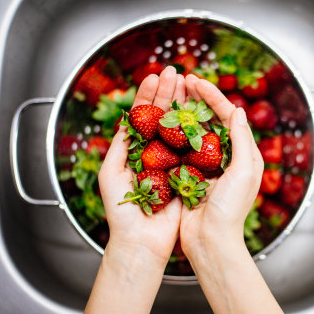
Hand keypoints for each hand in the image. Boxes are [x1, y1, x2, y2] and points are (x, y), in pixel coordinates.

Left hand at [98, 66, 182, 270]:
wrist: (142, 241)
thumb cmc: (122, 211)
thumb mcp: (111, 172)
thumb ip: (120, 145)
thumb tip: (127, 119)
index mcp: (135, 151)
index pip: (141, 117)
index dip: (147, 96)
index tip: (154, 76)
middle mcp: (155, 153)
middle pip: (161, 117)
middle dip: (168, 93)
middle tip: (174, 72)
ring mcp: (173, 162)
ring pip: (179, 127)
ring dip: (182, 105)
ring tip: (188, 83)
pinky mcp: (188, 174)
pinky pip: (194, 149)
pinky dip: (198, 130)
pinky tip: (201, 112)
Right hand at [179, 74, 263, 265]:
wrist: (211, 242)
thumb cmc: (231, 209)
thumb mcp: (244, 171)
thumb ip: (242, 140)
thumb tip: (237, 110)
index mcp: (243, 154)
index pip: (228, 116)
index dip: (212, 96)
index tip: (196, 81)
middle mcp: (226, 157)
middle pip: (210, 119)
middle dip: (196, 98)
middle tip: (181, 80)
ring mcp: (206, 165)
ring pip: (193, 130)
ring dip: (182, 111)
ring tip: (170, 94)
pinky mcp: (188, 175)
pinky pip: (180, 148)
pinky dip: (171, 133)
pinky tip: (160, 121)